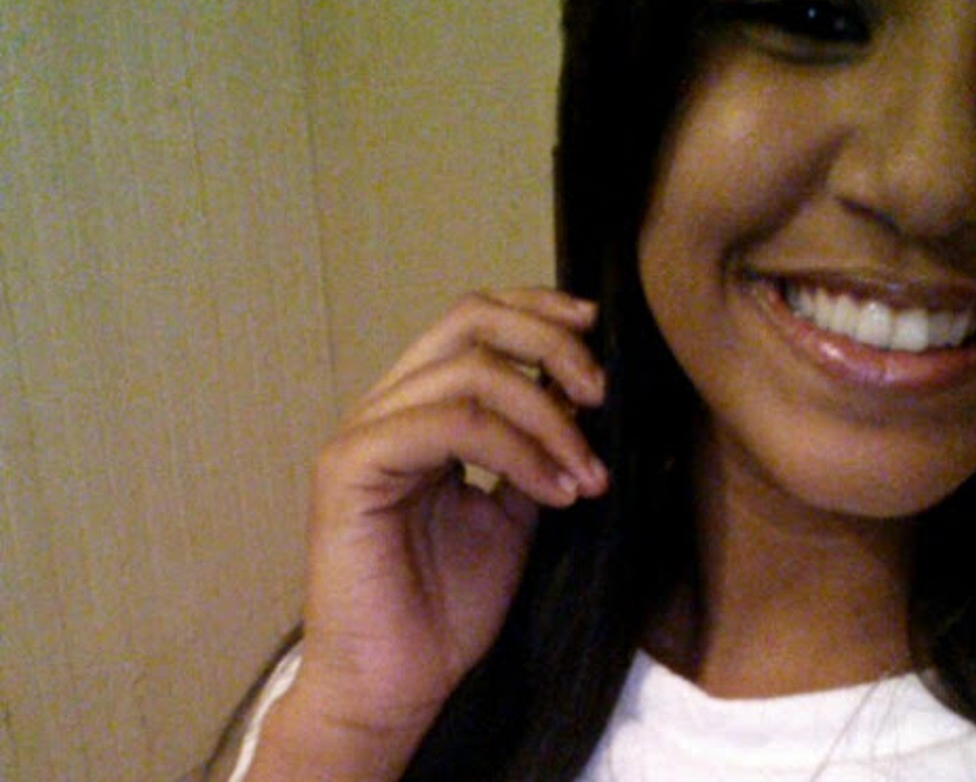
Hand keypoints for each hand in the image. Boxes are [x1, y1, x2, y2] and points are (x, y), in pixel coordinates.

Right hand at [257, 288, 606, 777]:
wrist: (396, 689)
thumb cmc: (448, 608)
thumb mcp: (515, 512)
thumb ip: (536, 446)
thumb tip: (583, 391)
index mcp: (420, 406)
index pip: (475, 318)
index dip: (538, 308)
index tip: (598, 328)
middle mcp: (389, 404)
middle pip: (470, 318)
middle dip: (550, 343)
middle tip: (601, 393)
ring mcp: (365, 431)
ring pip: (469, 372)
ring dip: (547, 416)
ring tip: (588, 472)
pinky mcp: (352, 466)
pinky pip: (449, 425)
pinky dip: (516, 449)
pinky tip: (555, 490)